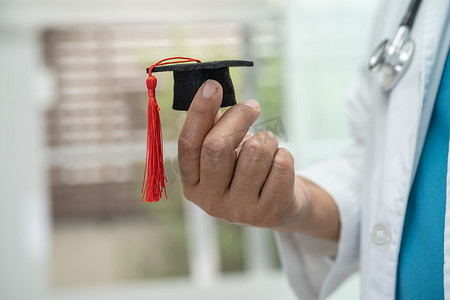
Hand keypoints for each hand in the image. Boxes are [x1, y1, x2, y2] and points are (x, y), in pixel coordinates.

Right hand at [177, 80, 309, 229]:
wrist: (278, 205)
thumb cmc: (245, 170)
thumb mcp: (224, 152)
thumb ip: (213, 126)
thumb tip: (210, 88)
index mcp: (192, 183)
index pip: (188, 144)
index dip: (199, 111)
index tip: (213, 85)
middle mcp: (211, 202)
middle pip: (217, 146)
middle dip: (238, 117)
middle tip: (253, 106)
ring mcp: (240, 211)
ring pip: (255, 152)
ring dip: (266, 139)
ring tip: (267, 146)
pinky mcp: (270, 213)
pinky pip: (282, 164)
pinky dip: (284, 155)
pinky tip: (278, 166)